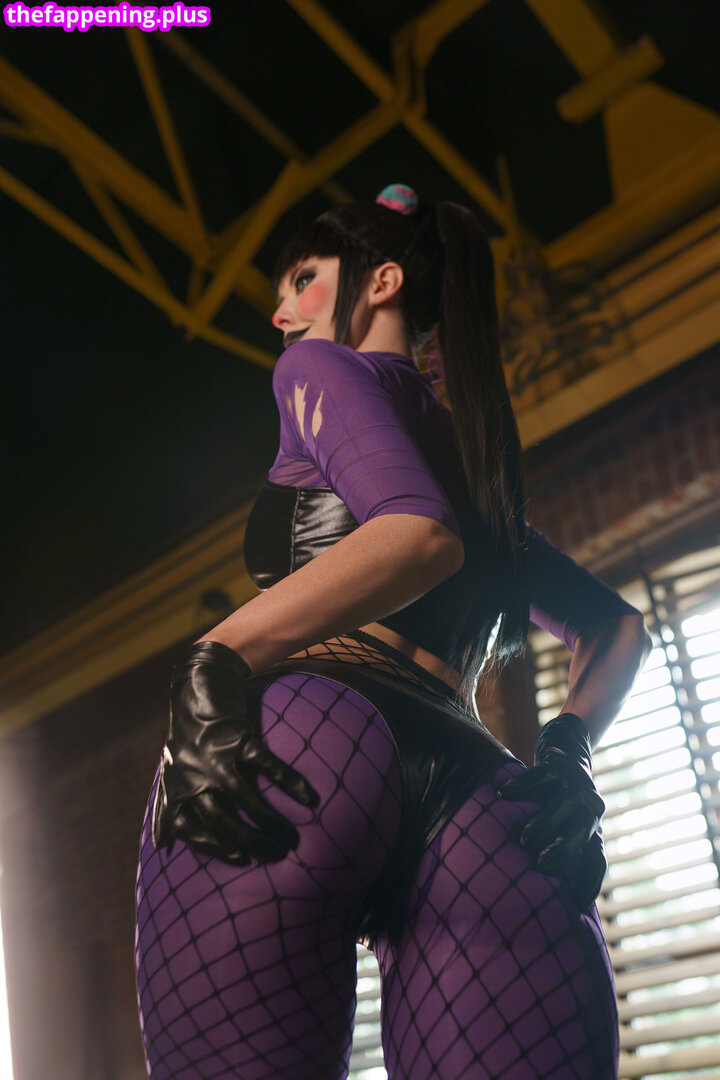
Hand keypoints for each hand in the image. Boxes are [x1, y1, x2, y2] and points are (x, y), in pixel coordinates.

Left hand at [152, 640, 319, 865]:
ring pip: (246, 798)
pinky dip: (289, 783)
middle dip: (250, 841)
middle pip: (222, 820)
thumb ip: (165, 807)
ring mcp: (217, 757)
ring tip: (292, 838)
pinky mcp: (239, 738)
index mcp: (178, 787)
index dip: (215, 848)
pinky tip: (308, 798)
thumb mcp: (170, 770)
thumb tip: (161, 844)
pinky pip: (267, 766)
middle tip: (277, 853)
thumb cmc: (187, 734)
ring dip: (271, 822)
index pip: (189, 828)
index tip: (242, 858)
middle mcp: (194, 775)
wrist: (200, 685)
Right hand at [498, 712, 606, 910]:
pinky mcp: (560, 765)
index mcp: (592, 827)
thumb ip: (561, 845)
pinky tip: (502, 793)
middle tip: (539, 863)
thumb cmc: (559, 797)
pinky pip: (540, 777)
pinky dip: (520, 786)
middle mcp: (590, 809)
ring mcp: (576, 787)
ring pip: (560, 808)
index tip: (576, 907)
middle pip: (579, 835)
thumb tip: (539, 890)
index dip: (589, 884)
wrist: (569, 747)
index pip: (596, 861)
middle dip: (561, 850)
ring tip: (522, 837)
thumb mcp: (567, 821)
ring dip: (541, 824)